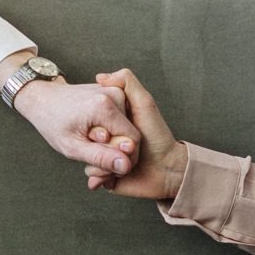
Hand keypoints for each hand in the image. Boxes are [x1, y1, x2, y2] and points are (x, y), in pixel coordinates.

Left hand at [12, 75, 137, 176]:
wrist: (44, 98)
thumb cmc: (52, 122)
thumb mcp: (72, 147)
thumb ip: (101, 157)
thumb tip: (125, 165)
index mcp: (105, 106)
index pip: (133, 141)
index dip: (121, 160)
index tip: (102, 168)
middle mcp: (115, 94)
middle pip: (131, 136)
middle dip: (115, 154)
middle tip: (92, 164)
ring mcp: (117, 91)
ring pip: (128, 130)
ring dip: (112, 145)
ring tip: (90, 148)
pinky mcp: (117, 93)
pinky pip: (123, 121)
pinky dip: (112, 134)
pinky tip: (95, 139)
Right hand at [85, 69, 188, 200]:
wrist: (167, 171)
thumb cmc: (158, 136)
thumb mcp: (144, 103)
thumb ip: (127, 83)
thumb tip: (101, 76)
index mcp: (113, 121)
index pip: (91, 121)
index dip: (96, 128)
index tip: (106, 134)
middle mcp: (108, 138)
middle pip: (87, 140)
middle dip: (100, 148)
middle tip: (120, 150)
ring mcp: (106, 157)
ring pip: (87, 159)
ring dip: (101, 165)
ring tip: (120, 166)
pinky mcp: (106, 175)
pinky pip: (92, 175)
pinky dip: (100, 177)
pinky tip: (111, 177)